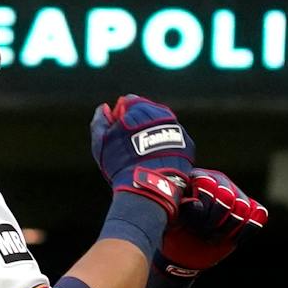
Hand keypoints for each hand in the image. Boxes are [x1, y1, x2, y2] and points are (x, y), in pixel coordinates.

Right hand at [90, 94, 195, 212]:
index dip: (120, 116)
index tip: (117, 132)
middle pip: (148, 112)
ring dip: (154, 135)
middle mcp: (162, 113)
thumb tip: (103, 108)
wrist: (150, 186)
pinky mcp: (188, 143)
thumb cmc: (121, 164)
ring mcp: (177, 127)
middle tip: (132, 145)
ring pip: (162, 126)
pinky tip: (158, 160)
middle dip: (139, 124)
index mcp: (139, 107)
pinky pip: (175, 140)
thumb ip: (100, 121)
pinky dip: (167, 147)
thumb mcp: (101, 142)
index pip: (128, 102)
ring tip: (145, 155)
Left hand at [159, 169, 267, 274]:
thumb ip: (180, 208)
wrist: (185, 247)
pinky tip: (232, 239)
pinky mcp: (248, 211)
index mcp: (198, 178)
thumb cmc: (176, 230)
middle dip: (215, 221)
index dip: (201, 209)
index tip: (190, 225)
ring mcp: (236, 196)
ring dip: (227, 228)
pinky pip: (258, 214)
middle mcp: (219, 182)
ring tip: (214, 237)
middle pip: (227, 197)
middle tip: (203, 233)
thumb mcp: (171, 218)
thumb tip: (194, 203)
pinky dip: (247, 229)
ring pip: (243, 208)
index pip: (207, 185)